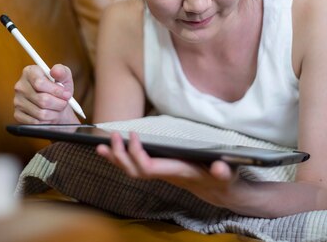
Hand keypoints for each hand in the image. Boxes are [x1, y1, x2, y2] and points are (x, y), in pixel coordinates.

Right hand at [13, 64, 78, 123]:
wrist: (55, 105)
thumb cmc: (59, 90)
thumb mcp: (64, 78)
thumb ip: (62, 72)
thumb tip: (55, 71)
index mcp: (29, 72)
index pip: (39, 83)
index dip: (56, 91)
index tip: (66, 94)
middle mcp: (20, 86)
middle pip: (42, 100)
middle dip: (59, 103)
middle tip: (64, 103)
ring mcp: (17, 101)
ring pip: (41, 113)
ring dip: (55, 113)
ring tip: (58, 109)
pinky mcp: (18, 115)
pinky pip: (36, 123)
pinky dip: (47, 121)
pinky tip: (49, 115)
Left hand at [96, 132, 239, 207]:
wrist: (219, 191)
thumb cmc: (222, 179)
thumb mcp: (227, 174)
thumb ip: (223, 171)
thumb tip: (219, 168)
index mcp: (177, 172)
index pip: (149, 168)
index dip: (137, 154)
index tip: (133, 135)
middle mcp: (165, 175)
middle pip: (135, 171)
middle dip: (121, 155)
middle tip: (113, 136)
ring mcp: (160, 174)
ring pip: (131, 171)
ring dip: (115, 159)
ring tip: (100, 146)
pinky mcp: (159, 170)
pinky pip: (135, 167)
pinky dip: (121, 159)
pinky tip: (110, 151)